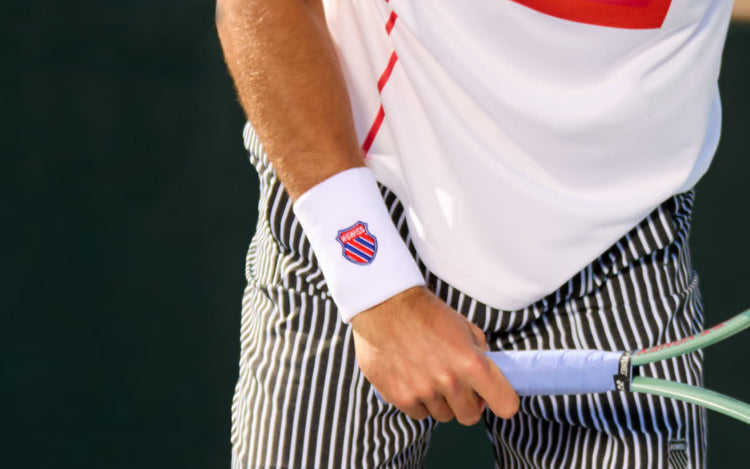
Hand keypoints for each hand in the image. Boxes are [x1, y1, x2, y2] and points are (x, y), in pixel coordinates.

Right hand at [351, 286, 518, 424]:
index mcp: (471, 363)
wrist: (386, 305)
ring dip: (440, 401)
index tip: (492, 395)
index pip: (506, 405)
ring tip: (429, 376)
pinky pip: (419, 414)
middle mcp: (449, 381)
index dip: (501, 401)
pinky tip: (412, 378)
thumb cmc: (427, 313)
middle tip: (456, 385)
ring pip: (443, 415)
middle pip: (470, 416)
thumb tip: (487, 378)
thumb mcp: (465, 327)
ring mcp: (423, 391)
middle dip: (467, 403)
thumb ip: (480, 354)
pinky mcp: (400, 397)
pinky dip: (418, 401)